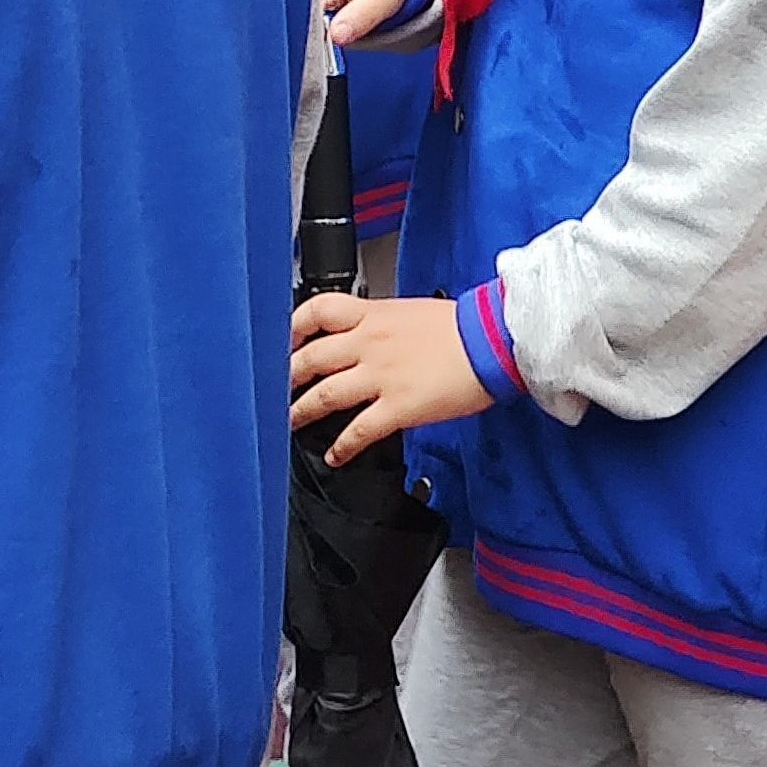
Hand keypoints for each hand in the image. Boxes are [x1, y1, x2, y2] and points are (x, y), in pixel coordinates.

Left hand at [288, 293, 492, 460]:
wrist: (491, 341)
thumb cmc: (460, 327)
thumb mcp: (409, 312)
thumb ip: (378, 324)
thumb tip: (362, 337)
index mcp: (372, 315)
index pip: (316, 311)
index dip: (292, 328)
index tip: (282, 342)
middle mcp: (368, 343)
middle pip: (311, 357)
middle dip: (287, 375)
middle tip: (275, 388)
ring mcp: (380, 375)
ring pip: (325, 394)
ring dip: (302, 411)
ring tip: (290, 421)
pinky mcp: (398, 406)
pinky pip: (359, 430)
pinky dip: (341, 446)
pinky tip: (335, 455)